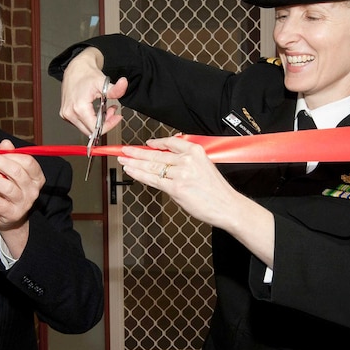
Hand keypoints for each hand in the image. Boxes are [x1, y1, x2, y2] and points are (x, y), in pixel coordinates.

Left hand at [0, 140, 44, 257]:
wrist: (11, 219)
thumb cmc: (10, 192)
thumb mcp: (10, 174)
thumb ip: (9, 157)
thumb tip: (5, 142)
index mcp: (36, 177)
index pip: (27, 161)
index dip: (10, 154)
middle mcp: (33, 190)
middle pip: (16, 172)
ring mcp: (24, 203)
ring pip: (6, 187)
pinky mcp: (12, 213)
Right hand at [59, 47, 126, 136]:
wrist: (75, 68)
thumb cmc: (86, 74)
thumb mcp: (103, 82)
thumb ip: (115, 88)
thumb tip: (124, 84)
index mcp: (78, 108)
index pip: (96, 128)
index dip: (109, 125)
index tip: (116, 117)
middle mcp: (70, 113)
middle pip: (90, 131)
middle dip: (105, 123)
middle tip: (112, 111)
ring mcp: (66, 115)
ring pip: (86, 128)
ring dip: (98, 122)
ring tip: (105, 109)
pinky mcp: (65, 114)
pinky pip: (80, 124)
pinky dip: (90, 120)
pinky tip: (95, 110)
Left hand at [118, 136, 239, 227]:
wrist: (227, 206)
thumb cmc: (216, 191)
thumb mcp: (204, 166)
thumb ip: (187, 161)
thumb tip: (168, 158)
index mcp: (195, 151)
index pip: (170, 143)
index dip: (155, 143)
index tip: (146, 144)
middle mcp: (187, 160)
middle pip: (156, 155)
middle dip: (137, 152)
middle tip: (125, 150)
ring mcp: (181, 174)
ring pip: (152, 167)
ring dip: (134, 162)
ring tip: (123, 159)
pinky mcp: (176, 188)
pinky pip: (153, 179)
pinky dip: (139, 174)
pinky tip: (131, 170)